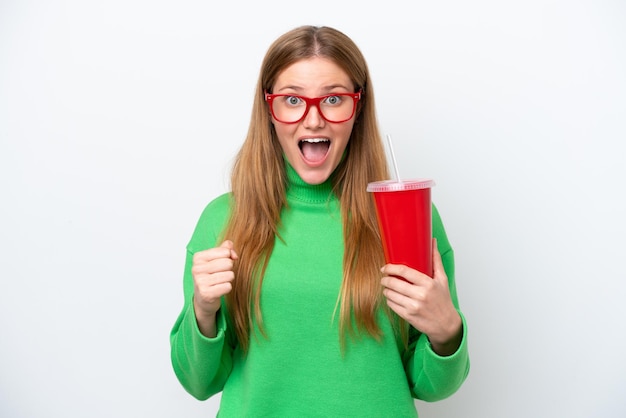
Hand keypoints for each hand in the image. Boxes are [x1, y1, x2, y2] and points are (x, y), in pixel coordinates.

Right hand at [191, 240, 237, 336]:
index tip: (221, 263)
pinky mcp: (206, 294)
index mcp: (198, 257)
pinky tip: (218, 289)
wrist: (203, 298)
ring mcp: (200, 282)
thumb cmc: (211, 276)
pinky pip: (228, 286)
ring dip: (228, 279)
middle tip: (220, 274)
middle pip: (228, 263)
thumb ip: (225, 249)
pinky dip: (226, 288)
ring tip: (219, 282)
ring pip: (229, 275)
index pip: (225, 251)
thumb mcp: (215, 259)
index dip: (228, 257)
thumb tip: (233, 252)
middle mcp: (197, 269)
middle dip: (228, 269)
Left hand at [380, 239, 461, 355]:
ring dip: (386, 290)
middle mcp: (420, 295)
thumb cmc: (443, 300)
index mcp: (428, 284)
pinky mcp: (408, 316)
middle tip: (384, 277)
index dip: (391, 268)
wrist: (446, 324)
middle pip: (394, 283)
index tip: (385, 267)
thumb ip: (435, 260)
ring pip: (390, 294)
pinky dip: (389, 300)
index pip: (404, 272)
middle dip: (385, 279)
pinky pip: (392, 305)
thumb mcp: (442, 279)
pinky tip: (392, 297)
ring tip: (387, 287)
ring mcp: (413, 307)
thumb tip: (433, 241)